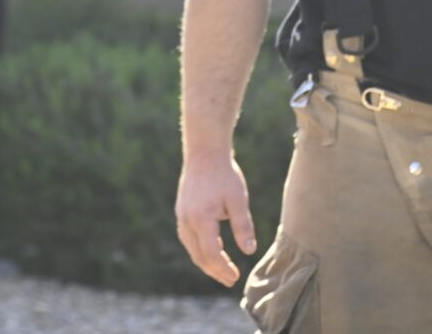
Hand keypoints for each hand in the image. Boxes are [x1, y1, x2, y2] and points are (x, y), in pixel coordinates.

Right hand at [175, 154, 256, 286]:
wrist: (205, 152)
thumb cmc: (225, 174)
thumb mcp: (238, 198)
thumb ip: (243, 226)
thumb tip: (249, 251)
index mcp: (201, 220)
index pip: (212, 254)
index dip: (223, 269)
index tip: (235, 277)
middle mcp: (187, 222)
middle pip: (199, 256)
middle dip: (215, 271)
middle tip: (230, 280)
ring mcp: (182, 217)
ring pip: (192, 249)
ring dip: (207, 262)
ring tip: (223, 269)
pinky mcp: (181, 213)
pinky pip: (189, 239)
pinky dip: (201, 249)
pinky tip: (214, 249)